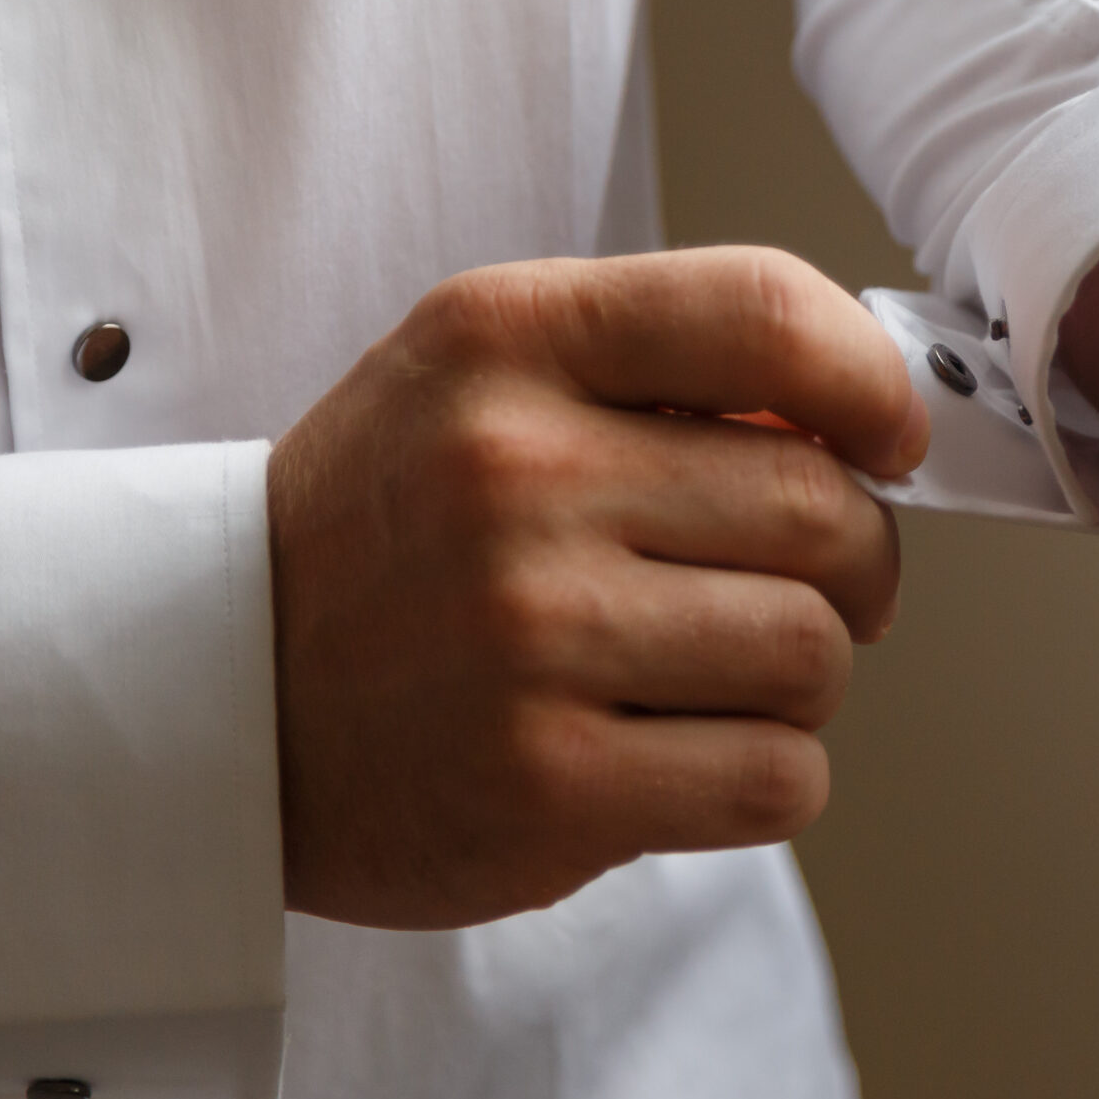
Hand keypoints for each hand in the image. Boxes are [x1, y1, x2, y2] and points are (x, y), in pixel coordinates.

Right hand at [267, 248, 926, 928]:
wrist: (211, 694)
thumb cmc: (388, 525)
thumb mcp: (486, 378)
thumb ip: (665, 365)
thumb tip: (868, 422)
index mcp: (509, 340)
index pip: (767, 313)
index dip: (869, 382)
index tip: (887, 437)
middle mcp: (515, 474)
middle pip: (822, 509)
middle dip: (854, 559)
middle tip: (803, 584)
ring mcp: (527, 635)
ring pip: (813, 654)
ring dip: (802, 675)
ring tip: (713, 670)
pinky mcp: (543, 785)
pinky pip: (775, 778)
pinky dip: (765, 773)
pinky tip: (684, 748)